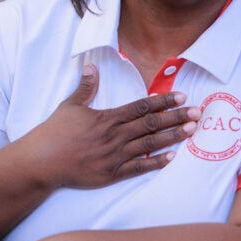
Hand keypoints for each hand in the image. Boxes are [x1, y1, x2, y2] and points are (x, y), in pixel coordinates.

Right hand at [18, 64, 199, 189]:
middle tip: (198, 113)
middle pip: (151, 125)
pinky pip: (138, 168)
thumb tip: (91, 66)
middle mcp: (114, 136)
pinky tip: (171, 158)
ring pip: (149, 145)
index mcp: (106, 118)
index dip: (162, 101)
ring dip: (172, 137)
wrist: (41, 162)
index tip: (181, 97)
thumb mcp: (68, 106)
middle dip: (176, 117)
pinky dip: (155, 163)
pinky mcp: (110, 174)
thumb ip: (85, 87)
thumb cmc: (53, 133)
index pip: (141, 107)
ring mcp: (114, 156)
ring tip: (191, 131)